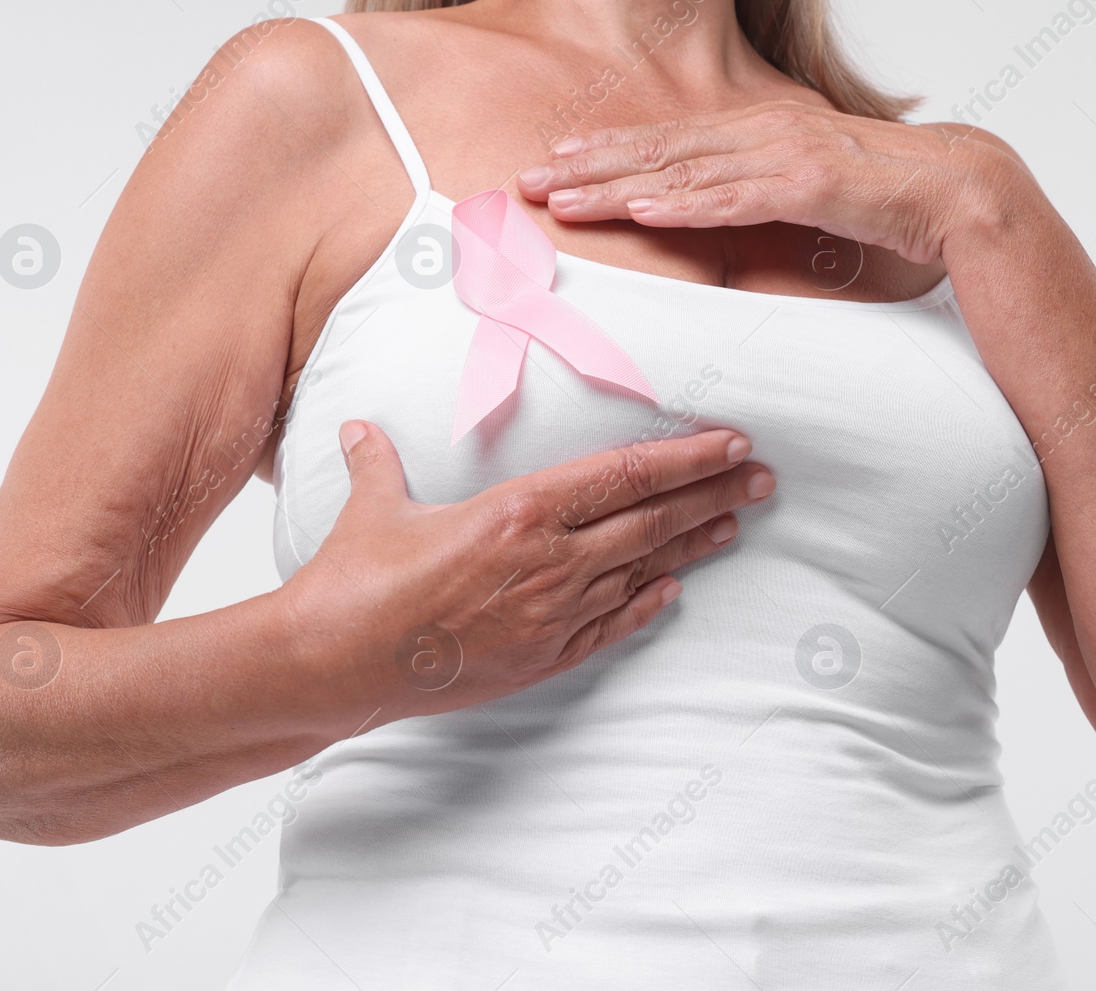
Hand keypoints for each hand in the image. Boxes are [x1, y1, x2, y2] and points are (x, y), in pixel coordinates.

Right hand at [283, 422, 775, 732]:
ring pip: (642, 572)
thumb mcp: (375, 507)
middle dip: (713, 495)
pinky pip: (611, 627)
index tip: (730, 442)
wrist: (335, 665)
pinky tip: (675, 591)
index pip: (623, 475)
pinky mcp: (542, 659)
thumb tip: (359, 430)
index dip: (684, 458)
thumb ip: (380, 462)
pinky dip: (647, 605)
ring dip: (693, 547)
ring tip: (735, 523)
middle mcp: (549, 563)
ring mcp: (551, 616)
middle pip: (651, 521)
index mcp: (518, 513)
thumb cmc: (354, 580)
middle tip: (761, 477)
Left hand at [515, 105, 1031, 264]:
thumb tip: (722, 226)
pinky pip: (735, 198)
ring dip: (616, 187)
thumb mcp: (808, 199)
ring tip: (560, 199)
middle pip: (658, 150)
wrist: (963, 193)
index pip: (668, 144)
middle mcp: (762, 134)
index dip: (607, 155)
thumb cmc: (886, 201)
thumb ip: (761, 203)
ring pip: (683, 171)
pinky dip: (684, 205)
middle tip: (526, 181)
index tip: (554, 167)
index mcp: (759, 134)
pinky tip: (640, 213)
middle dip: (588, 168)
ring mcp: (784, 154)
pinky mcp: (810, 184)